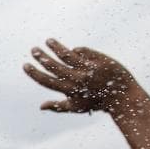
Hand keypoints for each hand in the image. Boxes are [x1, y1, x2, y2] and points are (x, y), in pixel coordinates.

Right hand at [24, 39, 141, 113]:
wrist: (124, 97)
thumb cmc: (98, 103)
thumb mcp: (77, 107)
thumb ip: (58, 106)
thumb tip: (40, 106)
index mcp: (70, 91)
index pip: (47, 81)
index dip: (34, 73)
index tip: (26, 65)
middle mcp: (78, 80)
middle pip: (54, 66)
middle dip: (42, 57)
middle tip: (34, 50)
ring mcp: (89, 69)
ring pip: (68, 55)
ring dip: (56, 47)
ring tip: (48, 41)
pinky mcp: (100, 60)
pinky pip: (83, 51)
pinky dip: (77, 50)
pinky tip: (72, 49)